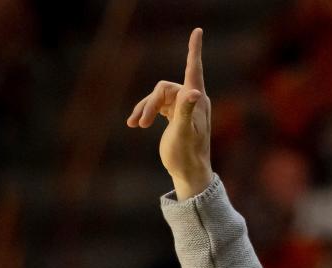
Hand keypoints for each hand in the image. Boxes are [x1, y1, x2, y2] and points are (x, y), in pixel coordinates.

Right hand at [126, 28, 212, 199]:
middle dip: (150, 103)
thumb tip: (194, 92)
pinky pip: (156, 107)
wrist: (189, 173)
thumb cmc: (188, 154)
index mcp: (197, 100)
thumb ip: (186, 111)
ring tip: (135, 125)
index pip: (194, 69)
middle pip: (164, 89)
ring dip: (144, 109)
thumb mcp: (184, 132)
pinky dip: (144, 113)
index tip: (197, 30)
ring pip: (157, 98)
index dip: (194, 49)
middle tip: (141, 123)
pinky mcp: (174, 116)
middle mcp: (191, 100)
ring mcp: (182, 108)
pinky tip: (135, 124)